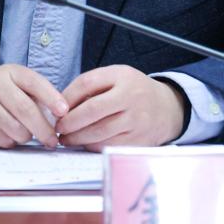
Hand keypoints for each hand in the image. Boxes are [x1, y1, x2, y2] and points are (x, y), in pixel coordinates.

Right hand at [0, 64, 67, 148]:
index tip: (64, 112)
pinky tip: (6, 134)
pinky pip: (4, 140)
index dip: (52, 98)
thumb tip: (61, 115)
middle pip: (26, 110)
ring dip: (26, 137)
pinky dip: (10, 141)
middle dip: (44, 129)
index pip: (35, 83)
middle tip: (53, 140)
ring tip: (25, 134)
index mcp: (9, 72)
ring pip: (17, 128)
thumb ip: (34, 94)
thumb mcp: (12, 84)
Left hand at [55, 65, 186, 150]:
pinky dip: (92, 147)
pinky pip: (109, 146)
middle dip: (69, 122)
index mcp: (122, 76)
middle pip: (92, 110)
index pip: (87, 83)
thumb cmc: (133, 92)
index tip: (57, 109)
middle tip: (58, 128)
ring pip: (99, 132)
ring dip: (77, 138)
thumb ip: (90, 86)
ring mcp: (137, 120)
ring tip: (66, 139)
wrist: (166, 108)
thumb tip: (61, 105)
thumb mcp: (116, 77)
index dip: (67, 97)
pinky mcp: (139, 140)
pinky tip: (84, 144)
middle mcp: (131, 97)